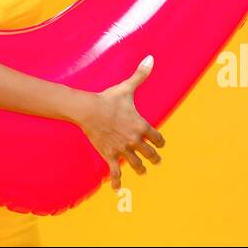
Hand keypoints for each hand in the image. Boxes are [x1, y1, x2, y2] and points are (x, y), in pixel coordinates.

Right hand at [76, 55, 164, 191]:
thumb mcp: (127, 88)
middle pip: (150, 154)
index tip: (160, 143)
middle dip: (154, 158)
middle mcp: (134, 139)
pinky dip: (116, 181)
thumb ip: (141, 75)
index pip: (158, 138)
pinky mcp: (109, 155)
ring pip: (136, 164)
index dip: (160, 142)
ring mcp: (122, 149)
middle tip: (156, 161)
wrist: (88, 110)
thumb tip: (151, 58)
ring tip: (142, 171)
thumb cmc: (108, 99)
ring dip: (140, 168)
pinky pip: (115, 171)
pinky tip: (117, 188)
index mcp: (141, 125)